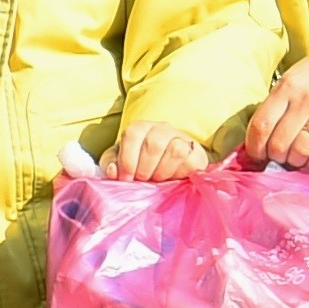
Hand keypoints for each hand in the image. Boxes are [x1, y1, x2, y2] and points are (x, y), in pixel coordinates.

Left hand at [97, 118, 216, 181]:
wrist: (170, 169)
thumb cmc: (140, 165)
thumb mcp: (120, 162)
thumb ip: (111, 164)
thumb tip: (113, 171)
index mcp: (140, 128)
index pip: (132, 134)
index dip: (127, 160)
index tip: (126, 178)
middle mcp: (162, 128)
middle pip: (153, 144)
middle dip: (144, 168)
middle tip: (143, 180)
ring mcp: (182, 138)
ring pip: (175, 150)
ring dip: (162, 171)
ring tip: (157, 179)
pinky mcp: (197, 152)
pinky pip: (190, 161)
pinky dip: (178, 174)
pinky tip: (172, 177)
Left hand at [237, 45, 308, 168]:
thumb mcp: (290, 80)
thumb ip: (276, 106)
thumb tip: (261, 140)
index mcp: (285, 88)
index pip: (261, 126)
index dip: (254, 148)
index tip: (256, 157)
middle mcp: (305, 100)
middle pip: (279, 143)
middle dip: (275, 158)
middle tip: (279, 159)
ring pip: (302, 151)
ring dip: (295, 162)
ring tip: (296, 160)